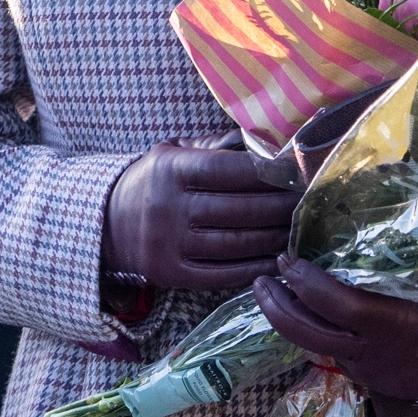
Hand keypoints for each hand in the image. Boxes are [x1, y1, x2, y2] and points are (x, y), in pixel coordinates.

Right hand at [103, 138, 296, 293]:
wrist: (106, 225)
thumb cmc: (154, 183)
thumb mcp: (173, 153)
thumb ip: (216, 147)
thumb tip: (266, 141)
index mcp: (172, 171)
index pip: (231, 170)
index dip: (270, 171)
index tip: (299, 170)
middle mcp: (170, 208)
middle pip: (241, 209)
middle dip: (282, 205)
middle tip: (312, 200)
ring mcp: (171, 245)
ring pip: (238, 243)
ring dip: (276, 237)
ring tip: (301, 228)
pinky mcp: (173, 275)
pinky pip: (224, 274)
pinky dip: (257, 268)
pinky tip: (279, 259)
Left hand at [254, 256, 417, 403]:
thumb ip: (414, 247)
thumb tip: (387, 194)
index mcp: (396, 324)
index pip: (333, 304)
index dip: (303, 281)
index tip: (287, 259)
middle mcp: (378, 354)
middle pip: (308, 334)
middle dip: (276, 306)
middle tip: (261, 280)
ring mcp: (376, 373)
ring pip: (318, 349)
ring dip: (292, 322)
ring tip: (276, 296)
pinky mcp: (378, 384)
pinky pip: (339, 358)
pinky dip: (321, 335)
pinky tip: (315, 315)